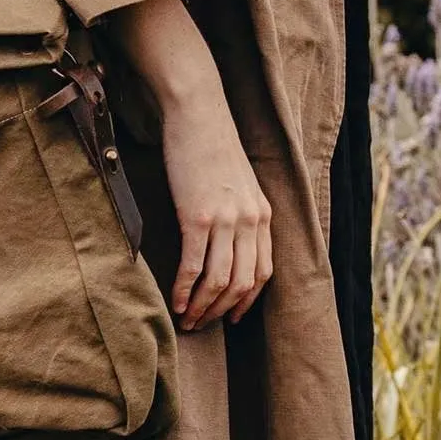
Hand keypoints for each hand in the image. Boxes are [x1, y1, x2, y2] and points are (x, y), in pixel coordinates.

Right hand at [156, 79, 273, 331]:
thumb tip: (225, 245)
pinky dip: (185, 290)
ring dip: (202, 307)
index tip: (231, 317)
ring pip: (219, 281)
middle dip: (221, 312)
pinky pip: (194, 266)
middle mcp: (251, 222)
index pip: (263, 273)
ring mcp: (227, 220)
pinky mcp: (199, 216)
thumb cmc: (212, 146)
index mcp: (264, 215)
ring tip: (187, 321)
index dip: (247, 301)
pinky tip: (176, 302)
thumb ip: (240, 214)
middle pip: (241, 284)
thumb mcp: (239, 183)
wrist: (198, 114)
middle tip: (202, 325)